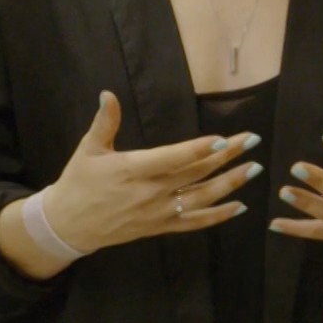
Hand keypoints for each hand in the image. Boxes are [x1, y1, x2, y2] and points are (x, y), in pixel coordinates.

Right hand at [42, 91, 262, 253]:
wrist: (68, 225)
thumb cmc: (79, 182)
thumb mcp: (88, 149)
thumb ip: (104, 122)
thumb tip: (108, 94)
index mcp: (133, 169)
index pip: (173, 158)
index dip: (199, 150)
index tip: (224, 140)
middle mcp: (150, 192)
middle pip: (196, 174)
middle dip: (228, 157)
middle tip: (252, 140)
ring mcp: (158, 212)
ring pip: (202, 199)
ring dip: (230, 184)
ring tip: (254, 169)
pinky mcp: (160, 227)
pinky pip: (194, 223)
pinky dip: (218, 216)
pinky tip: (239, 207)